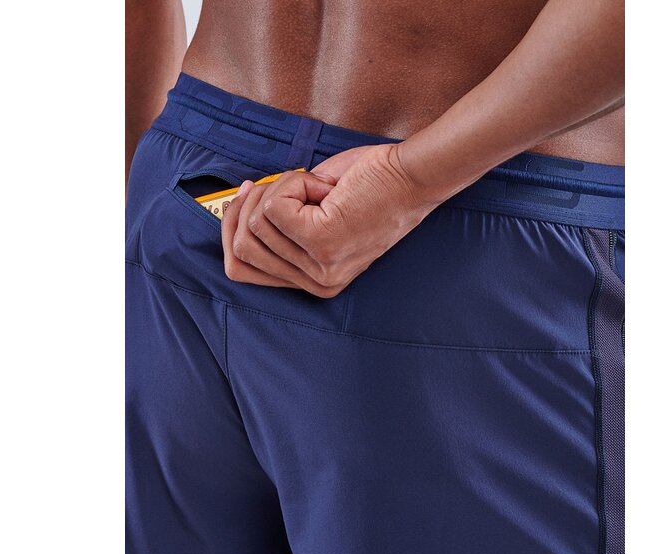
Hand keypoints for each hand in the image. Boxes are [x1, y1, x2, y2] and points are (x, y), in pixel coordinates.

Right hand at [221, 144, 439, 296]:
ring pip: (256, 223)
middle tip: (280, 183)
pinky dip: (291, 183)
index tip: (241, 199)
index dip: (232, 231)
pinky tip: (324, 186)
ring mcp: (318, 266)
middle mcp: (317, 283)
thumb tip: (237, 210)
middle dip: (249, 207)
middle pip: (241, 250)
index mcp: (316, 283)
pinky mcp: (321, 241)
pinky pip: (274, 207)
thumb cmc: (372, 188)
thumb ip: (281, 226)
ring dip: (280, 190)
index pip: (243, 270)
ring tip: (319, 187)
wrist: (413, 179)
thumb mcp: (318, 214)